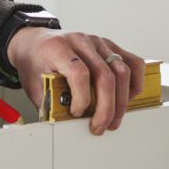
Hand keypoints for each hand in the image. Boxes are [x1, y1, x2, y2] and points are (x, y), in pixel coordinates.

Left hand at [7, 28, 144, 134]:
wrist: (34, 42)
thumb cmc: (35, 63)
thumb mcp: (34, 85)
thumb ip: (50, 104)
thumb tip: (69, 126)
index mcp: (58, 48)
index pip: (79, 73)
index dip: (82, 98)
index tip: (77, 113)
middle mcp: (80, 41)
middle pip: (105, 75)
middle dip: (106, 108)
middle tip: (100, 127)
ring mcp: (97, 41)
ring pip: (122, 70)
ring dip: (121, 101)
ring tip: (113, 119)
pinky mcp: (109, 45)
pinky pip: (132, 62)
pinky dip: (134, 83)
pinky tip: (126, 99)